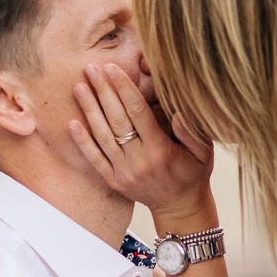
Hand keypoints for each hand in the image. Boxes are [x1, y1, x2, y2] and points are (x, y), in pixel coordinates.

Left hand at [68, 64, 213, 222]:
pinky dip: (82, 141)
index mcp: (160, 149)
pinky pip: (95, 159)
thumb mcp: (204, 153)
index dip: (123, 88)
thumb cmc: (193, 174)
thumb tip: (179, 111)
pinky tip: (72, 123)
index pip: (137, 112)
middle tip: (90, 68)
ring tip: (79, 88)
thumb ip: (193, 131)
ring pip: (102, 136)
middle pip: (116, 120)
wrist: (180, 208)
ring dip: (89, 110)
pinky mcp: (114, 181)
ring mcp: (124, 172)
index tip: (112, 68)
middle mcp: (139, 160)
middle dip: (103, 91)